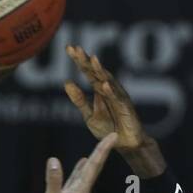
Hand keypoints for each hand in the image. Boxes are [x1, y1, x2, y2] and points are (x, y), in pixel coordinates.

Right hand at [32, 132, 117, 192]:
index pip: (94, 165)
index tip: (113, 136)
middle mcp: (82, 191)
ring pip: (88, 171)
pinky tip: (81, 162)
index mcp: (82, 190)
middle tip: (112, 136)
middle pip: (95, 166)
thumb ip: (54, 181)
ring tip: (101, 146)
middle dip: (103, 151)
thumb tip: (53, 161)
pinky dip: (81, 168)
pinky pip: (78, 177)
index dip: (103, 149)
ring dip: (94, 158)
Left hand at [64, 45, 166, 177]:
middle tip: (76, 49)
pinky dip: (111, 92)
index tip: (68, 47)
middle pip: (96, 72)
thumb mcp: (89, 115)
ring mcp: (118, 97)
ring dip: (100, 70)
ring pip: (108, 81)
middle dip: (87, 60)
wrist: (125, 144)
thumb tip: (66, 82)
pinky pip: (117, 99)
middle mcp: (109, 89)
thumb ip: (79, 100)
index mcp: (98, 89)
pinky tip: (104, 85)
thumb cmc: (108, 129)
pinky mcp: (126, 108)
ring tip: (93, 59)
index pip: (87, 72)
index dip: (78, 60)